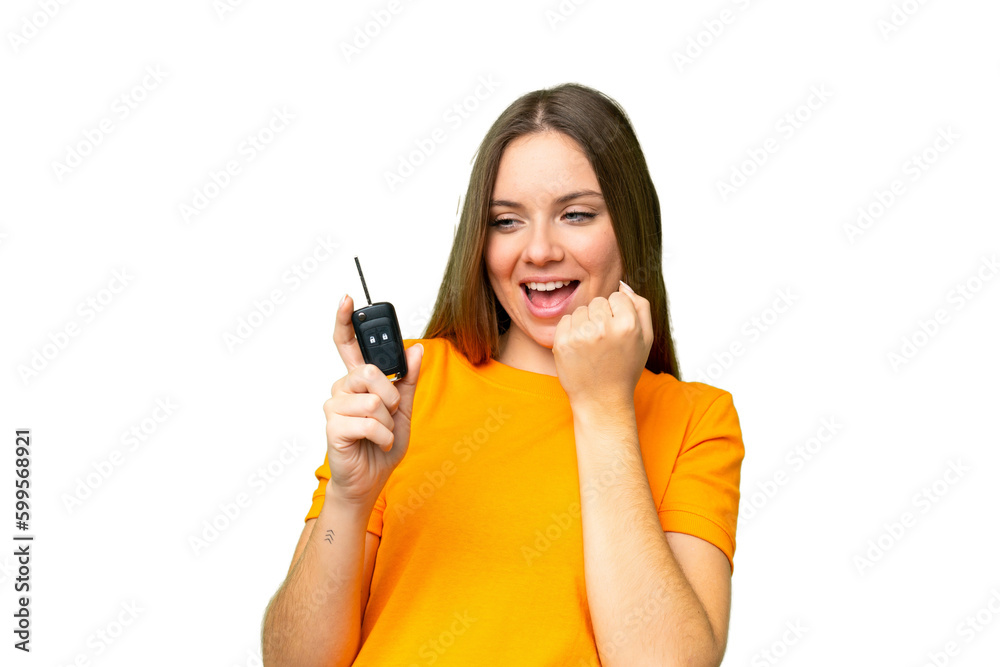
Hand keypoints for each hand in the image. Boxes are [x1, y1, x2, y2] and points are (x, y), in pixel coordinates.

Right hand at [322, 293, 423, 509]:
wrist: (371, 480)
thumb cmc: (382, 444)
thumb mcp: (405, 409)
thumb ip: (409, 379)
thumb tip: (417, 349)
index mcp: (358, 380)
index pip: (348, 343)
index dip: (345, 319)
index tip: (347, 298)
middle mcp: (342, 388)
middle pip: (368, 372)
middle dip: (391, 396)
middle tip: (391, 413)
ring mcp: (335, 407)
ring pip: (373, 400)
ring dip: (389, 422)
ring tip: (382, 434)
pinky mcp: (334, 427)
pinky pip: (370, 421)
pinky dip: (384, 436)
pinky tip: (378, 443)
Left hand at [552, 281, 651, 409]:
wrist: (601, 400)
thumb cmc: (625, 368)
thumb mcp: (645, 339)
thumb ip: (640, 306)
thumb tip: (623, 284)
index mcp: (628, 324)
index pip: (617, 296)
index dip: (618, 313)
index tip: (618, 331)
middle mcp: (603, 327)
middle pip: (598, 301)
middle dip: (601, 316)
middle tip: (605, 341)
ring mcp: (580, 335)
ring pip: (581, 309)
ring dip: (585, 322)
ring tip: (592, 346)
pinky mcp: (562, 342)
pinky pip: (566, 320)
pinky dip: (571, 330)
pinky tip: (580, 348)